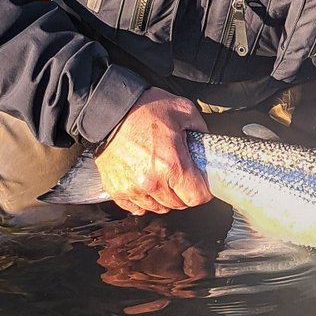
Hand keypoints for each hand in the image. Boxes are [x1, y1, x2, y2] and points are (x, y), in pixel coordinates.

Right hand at [94, 89, 211, 215]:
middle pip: (179, 204)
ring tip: (163, 177)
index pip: (197, 197)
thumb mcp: (183, 110)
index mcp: (172, 164)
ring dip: (164, 197)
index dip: (203, 190)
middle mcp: (152, 181)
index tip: (201, 182)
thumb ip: (200, 129)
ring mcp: (132, 188)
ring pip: (158, 208)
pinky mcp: (116, 190)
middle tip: (182, 175)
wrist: (110, 110)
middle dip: (185, 192)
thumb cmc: (143, 108)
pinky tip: (147, 183)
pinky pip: (136, 207)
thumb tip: (206, 143)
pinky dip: (144, 199)